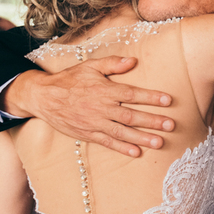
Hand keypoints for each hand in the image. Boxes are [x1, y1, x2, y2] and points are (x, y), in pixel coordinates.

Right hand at [4, 58, 174, 156]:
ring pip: (122, 132)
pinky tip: (136, 152)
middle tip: (171, 124)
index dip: (151, 97)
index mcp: (104, 90)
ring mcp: (95, 123)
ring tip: (160, 142)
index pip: (132, 94)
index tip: (168, 100)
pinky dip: (122, 148)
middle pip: (131, 115)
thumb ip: (112, 63)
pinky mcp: (88, 134)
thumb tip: (133, 60)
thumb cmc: (69, 80)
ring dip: (142, 138)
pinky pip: (107, 142)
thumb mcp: (89, 66)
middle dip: (152, 121)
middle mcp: (101, 107)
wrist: (43, 97)